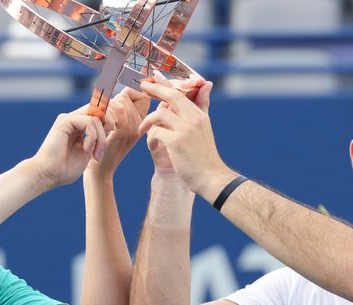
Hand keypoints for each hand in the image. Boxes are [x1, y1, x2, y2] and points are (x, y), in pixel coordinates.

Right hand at [32, 112, 105, 188]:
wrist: (47, 175)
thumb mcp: (88, 152)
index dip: (110, 122)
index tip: (111, 139)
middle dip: (109, 124)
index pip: (99, 114)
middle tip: (106, 143)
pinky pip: (89, 122)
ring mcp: (68, 119)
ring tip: (96, 154)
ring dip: (101, 139)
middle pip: (99, 109)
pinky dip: (92, 137)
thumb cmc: (65, 170)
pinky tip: (86, 149)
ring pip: (96, 119)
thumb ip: (98, 138)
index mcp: (78, 127)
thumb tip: (111, 126)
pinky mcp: (64, 121)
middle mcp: (73, 120)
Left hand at [86, 87, 150, 177]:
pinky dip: (103, 110)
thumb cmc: (102, 150)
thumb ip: (120, 111)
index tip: (117, 94)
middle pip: (129, 95)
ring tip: (98, 118)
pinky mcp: (122, 132)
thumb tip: (117, 89)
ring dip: (105, 105)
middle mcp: (141, 126)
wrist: (98, 173)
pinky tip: (96, 121)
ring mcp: (133, 129)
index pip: (143, 96)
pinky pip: (117, 109)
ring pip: (122, 100)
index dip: (134, 89)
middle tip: (100, 111)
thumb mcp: (115, 129)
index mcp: (141, 125)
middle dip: (112, 98)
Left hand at [139, 76, 232, 197]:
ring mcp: (185, 129)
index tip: (154, 77)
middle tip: (142, 86)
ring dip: (148, 120)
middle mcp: (194, 119)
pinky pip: (156, 132)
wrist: (211, 178)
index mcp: (199, 115)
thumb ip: (203, 105)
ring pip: (160, 113)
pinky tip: (152, 145)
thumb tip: (207, 84)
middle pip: (171, 95)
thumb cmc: (204, 156)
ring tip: (142, 128)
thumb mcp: (205, 127)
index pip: (182, 92)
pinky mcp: (176, 142)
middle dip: (154, 89)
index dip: (166, 83)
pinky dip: (150, 137)